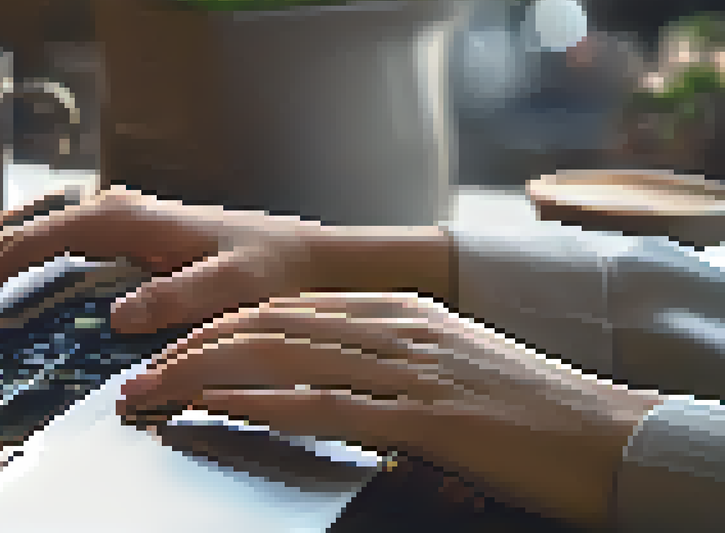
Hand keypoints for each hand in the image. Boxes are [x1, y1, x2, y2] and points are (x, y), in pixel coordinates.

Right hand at [0, 187, 454, 332]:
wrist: (299, 254)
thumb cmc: (268, 268)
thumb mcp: (233, 287)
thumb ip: (178, 298)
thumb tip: (117, 316)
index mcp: (124, 216)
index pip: (36, 238)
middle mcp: (107, 207)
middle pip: (13, 227)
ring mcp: (106, 215)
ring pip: (18, 227)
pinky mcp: (110, 231)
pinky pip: (38, 236)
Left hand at [118, 292, 664, 530]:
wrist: (610, 435)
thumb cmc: (529, 411)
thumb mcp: (445, 364)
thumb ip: (380, 359)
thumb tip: (315, 375)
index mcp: (397, 311)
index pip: (282, 310)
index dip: (214, 327)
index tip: (165, 348)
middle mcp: (395, 329)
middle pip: (266, 328)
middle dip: (188, 350)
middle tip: (135, 376)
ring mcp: (409, 370)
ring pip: (281, 359)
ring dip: (202, 377)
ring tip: (150, 392)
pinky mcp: (425, 419)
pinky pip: (327, 405)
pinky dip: (264, 403)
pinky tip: (221, 406)